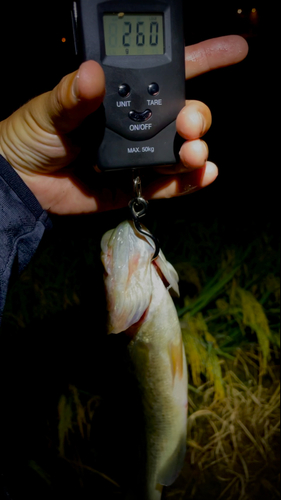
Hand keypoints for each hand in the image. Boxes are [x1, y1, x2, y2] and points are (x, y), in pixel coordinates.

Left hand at [0, 35, 247, 214]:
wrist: (21, 182)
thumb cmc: (32, 134)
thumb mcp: (49, 108)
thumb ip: (72, 95)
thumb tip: (92, 76)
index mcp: (120, 95)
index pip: (167, 73)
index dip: (204, 58)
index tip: (235, 50)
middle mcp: (136, 123)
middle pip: (183, 114)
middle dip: (197, 117)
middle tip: (190, 125)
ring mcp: (138, 155)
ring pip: (180, 150)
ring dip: (195, 151)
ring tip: (193, 153)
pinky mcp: (135, 185)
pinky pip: (167, 185)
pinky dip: (188, 182)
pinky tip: (204, 174)